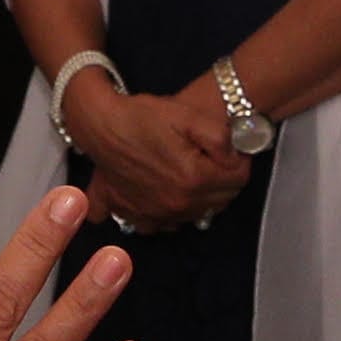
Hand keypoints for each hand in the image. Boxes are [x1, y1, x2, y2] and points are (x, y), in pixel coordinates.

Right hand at [71, 77, 246, 229]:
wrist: (100, 124)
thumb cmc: (141, 117)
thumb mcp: (190, 115)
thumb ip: (222, 137)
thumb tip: (237, 155)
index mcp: (194, 179)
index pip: (238, 179)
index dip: (239, 160)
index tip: (231, 150)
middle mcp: (176, 203)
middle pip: (220, 201)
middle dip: (223, 180)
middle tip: (212, 159)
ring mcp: (155, 214)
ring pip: (195, 215)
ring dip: (200, 198)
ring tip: (190, 172)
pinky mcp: (135, 214)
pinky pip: (161, 226)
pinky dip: (167, 215)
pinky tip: (166, 196)